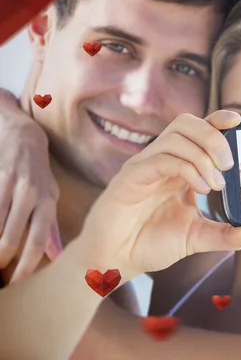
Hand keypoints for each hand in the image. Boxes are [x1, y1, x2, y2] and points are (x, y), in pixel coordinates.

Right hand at [0, 86, 61, 283]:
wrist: (20, 136)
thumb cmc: (38, 172)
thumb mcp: (51, 195)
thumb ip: (51, 225)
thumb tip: (56, 254)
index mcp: (46, 201)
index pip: (37, 240)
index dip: (26, 266)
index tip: (17, 283)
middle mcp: (27, 194)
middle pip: (10, 239)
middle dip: (1, 263)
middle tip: (0, 277)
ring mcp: (6, 186)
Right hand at [76, 111, 240, 280]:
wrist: (116, 261)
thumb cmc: (151, 243)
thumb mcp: (198, 237)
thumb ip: (229, 234)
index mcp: (178, 167)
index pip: (198, 130)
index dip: (217, 120)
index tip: (238, 121)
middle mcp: (161, 160)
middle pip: (187, 124)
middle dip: (214, 137)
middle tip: (228, 165)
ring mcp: (145, 166)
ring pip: (175, 137)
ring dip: (203, 156)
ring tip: (215, 184)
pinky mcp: (131, 177)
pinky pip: (161, 158)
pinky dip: (186, 169)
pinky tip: (200, 189)